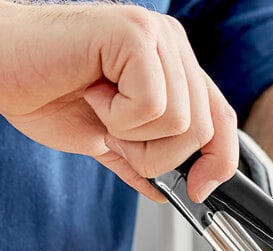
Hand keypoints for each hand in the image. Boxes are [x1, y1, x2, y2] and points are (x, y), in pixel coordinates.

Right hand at [0, 1, 237, 201]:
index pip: (222, 120)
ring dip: (134, 136)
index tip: (198, 191)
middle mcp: (172, 47)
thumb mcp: (110, 140)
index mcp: (174, 68)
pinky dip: (119, 118)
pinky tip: (94, 94)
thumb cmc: (47, 93)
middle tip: (118, 135)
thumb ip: (144, 162)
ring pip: (180, 123)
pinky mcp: (133, 34)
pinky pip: (152, 106)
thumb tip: (170, 193)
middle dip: (159, 155)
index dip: (219, 162)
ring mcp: (155, 37)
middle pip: (203, 130)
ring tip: (102, 109)